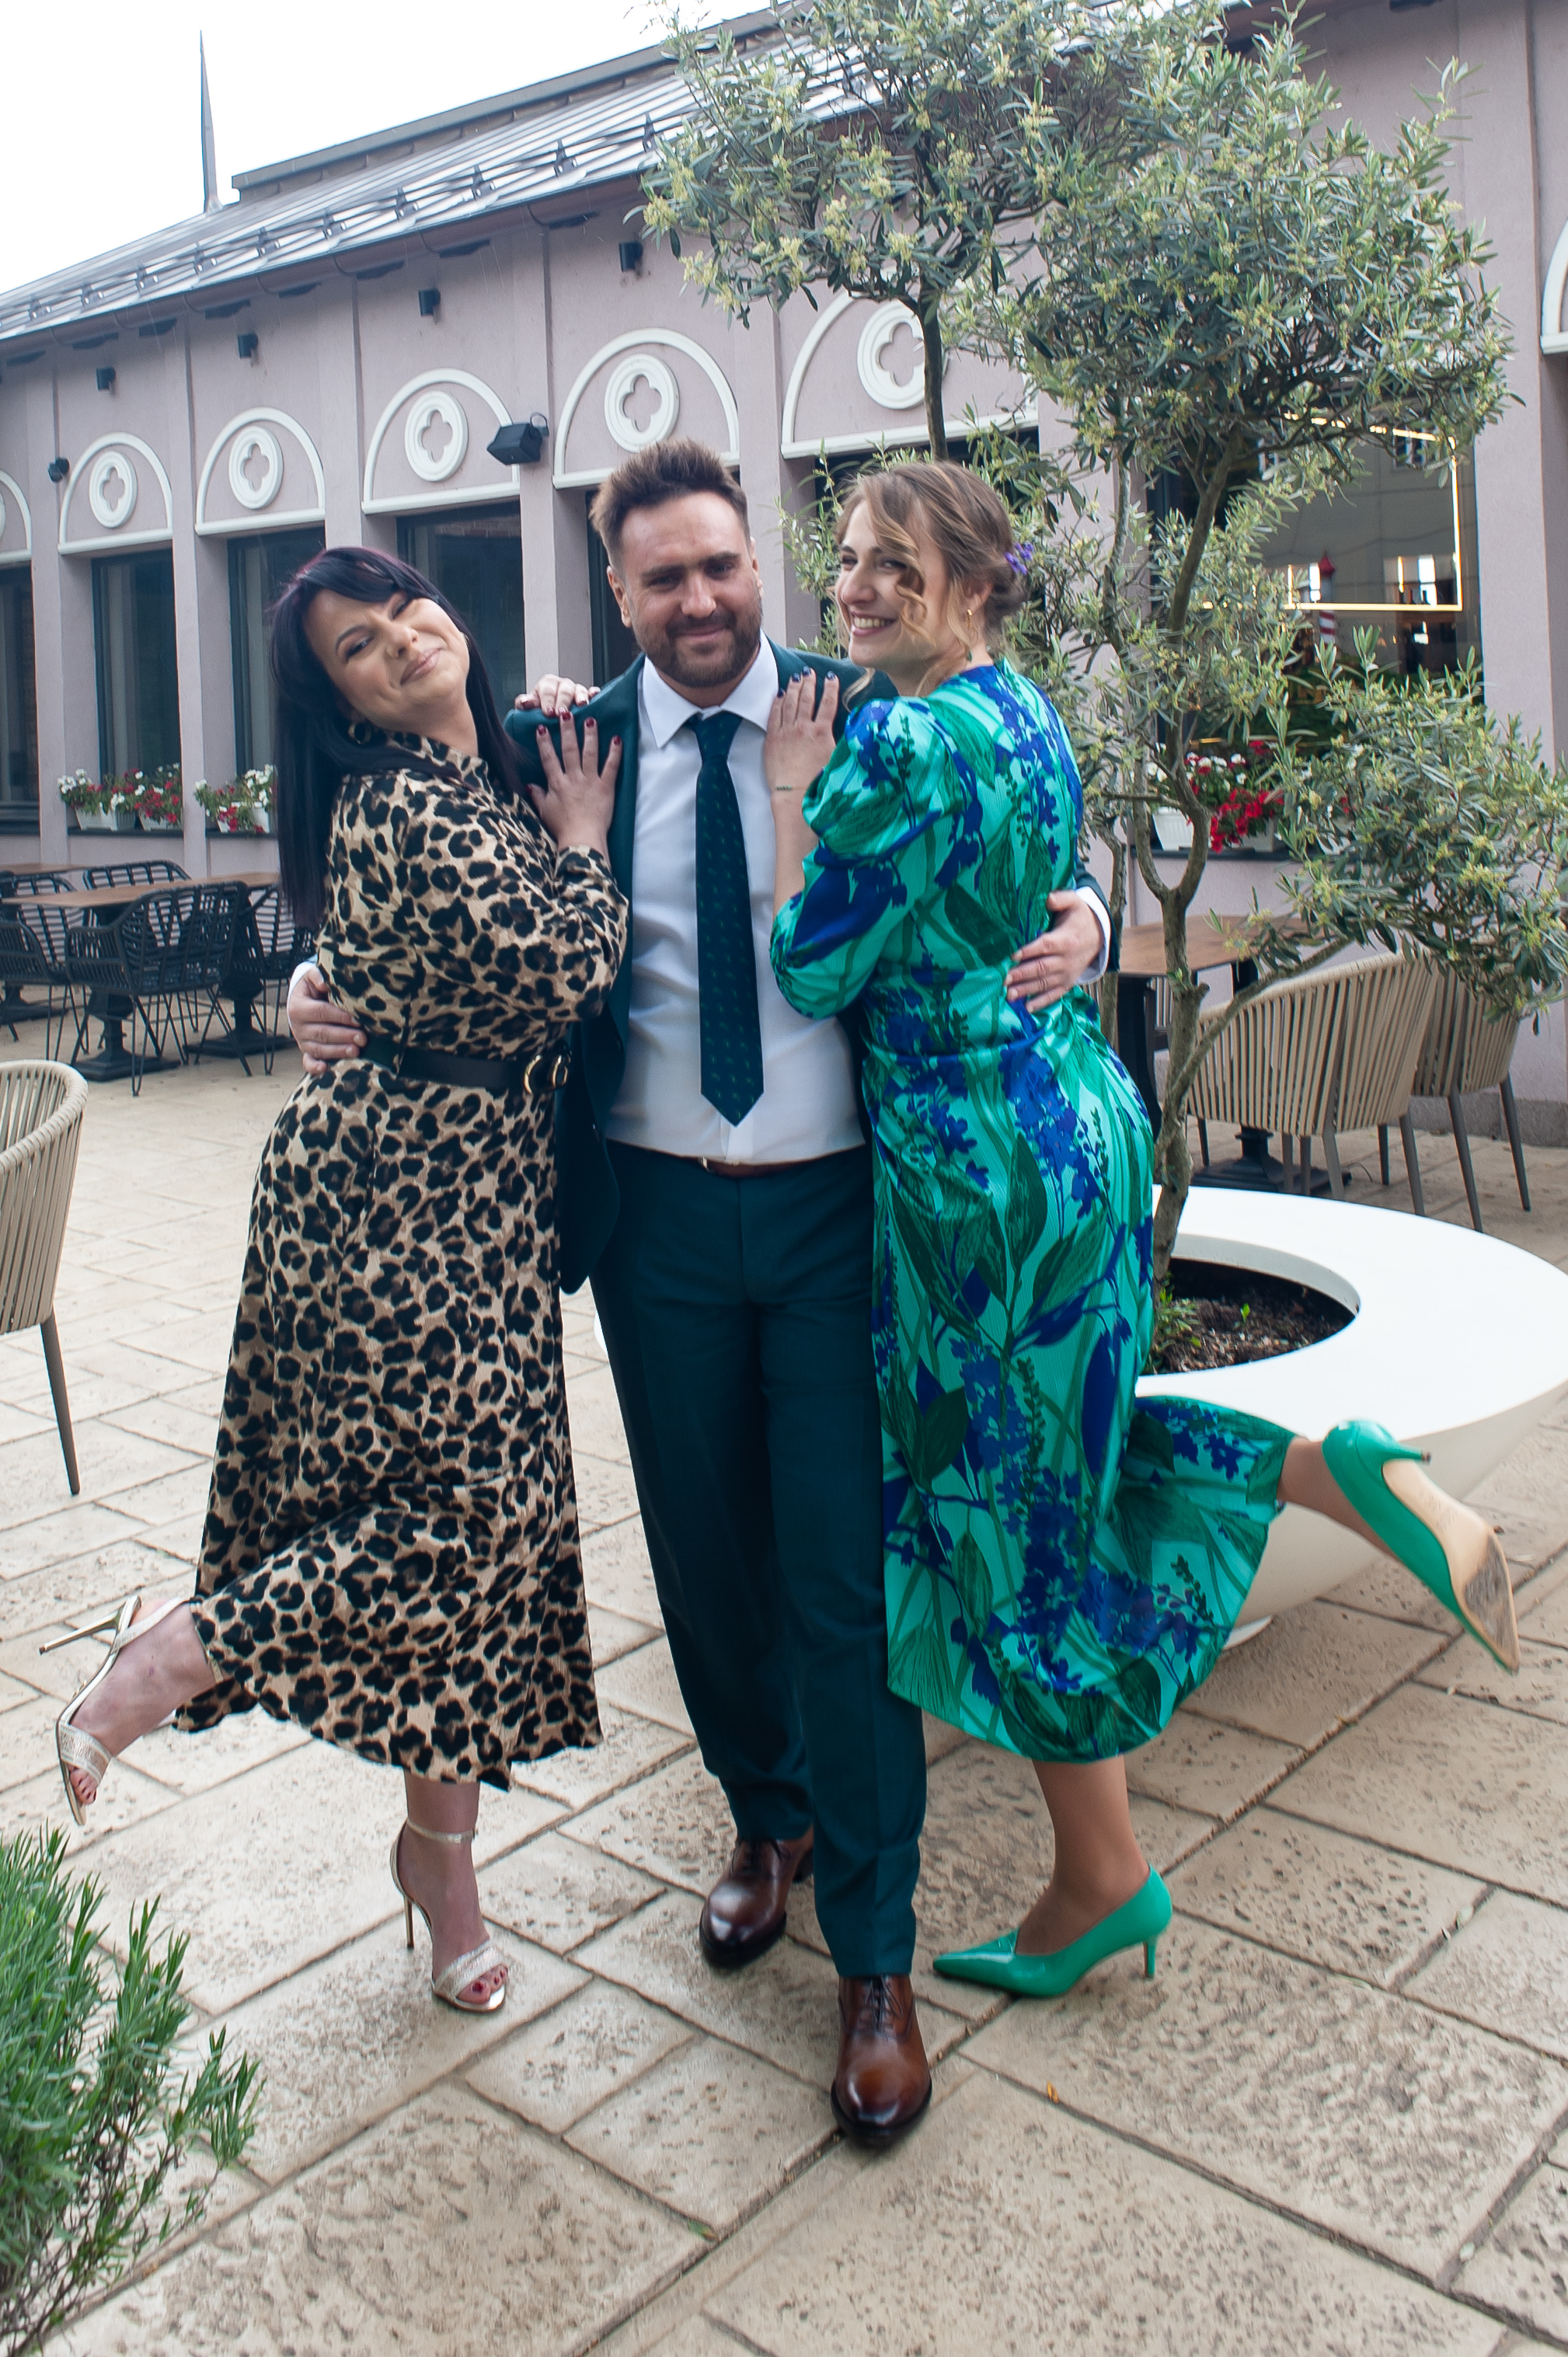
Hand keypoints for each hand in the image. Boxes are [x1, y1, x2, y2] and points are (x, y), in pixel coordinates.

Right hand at [287, 965, 364, 1074]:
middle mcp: (298, 1026)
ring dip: (338, 1052)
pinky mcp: (306, 1051)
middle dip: (343, 1036)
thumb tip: (324, 981)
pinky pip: (308, 1062)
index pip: (321, 1012)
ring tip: (356, 1051)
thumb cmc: (313, 988)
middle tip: (362, 1038)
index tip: (357, 1019)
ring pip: (319, 1049)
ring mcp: (302, 1041)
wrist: (302, 1000)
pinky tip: (326, 1069)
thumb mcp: (312, 977)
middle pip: (322, 1033)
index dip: (340, 1016)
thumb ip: (318, 976)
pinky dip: (315, 1067)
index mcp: (298, 1007)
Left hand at [515, 675, 593, 715]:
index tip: (548, 713)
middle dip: (563, 702)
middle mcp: (562, 686)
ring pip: (579, 690)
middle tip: (561, 714)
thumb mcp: (527, 709)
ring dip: (581, 697)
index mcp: (547, 685)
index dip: (548, 701)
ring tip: (582, 705)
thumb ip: (524, 704)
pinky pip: (592, 694)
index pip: (547, 690)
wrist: (548, 722)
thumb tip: (524, 702)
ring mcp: (576, 691)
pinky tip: (595, 696)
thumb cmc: (537, 714)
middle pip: (564, 690)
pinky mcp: (587, 698)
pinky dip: (594, 694)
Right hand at [532, 714, 620, 857]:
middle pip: (569, 749)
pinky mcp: (606, 788)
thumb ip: (538, 796)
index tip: (542, 727)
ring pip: (589, 753)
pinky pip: (611, 767)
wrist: (581, 839)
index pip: (548, 758)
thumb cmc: (563, 828)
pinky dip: (615, 753)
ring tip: (590, 719)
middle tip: (566, 712)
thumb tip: (529, 785)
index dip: (545, 742)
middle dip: (567, 729)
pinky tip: (616, 739)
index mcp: (557, 784)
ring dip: (590, 735)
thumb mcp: (545, 812)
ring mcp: (590, 781)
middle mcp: (573, 778)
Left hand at [764, 671, 838, 799]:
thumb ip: (840, 741)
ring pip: (790, 703)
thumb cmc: (818, 782)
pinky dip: (777, 702)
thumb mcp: (836, 759)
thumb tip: (850, 731)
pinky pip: (774, 714)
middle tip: (810, 672)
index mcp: (821, 732)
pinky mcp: (772, 739)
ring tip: (796, 677)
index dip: (831, 688)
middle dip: (810, 683)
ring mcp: (786, 732)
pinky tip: (780, 694)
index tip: (831, 677)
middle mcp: (803, 728)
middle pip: (807, 699)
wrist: (795, 795)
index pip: (828, 704)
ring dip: (794, 688)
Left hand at [1006, 893, 1103, 1011]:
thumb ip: (1061, 898)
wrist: (1098, 936)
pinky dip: (1041, 1003)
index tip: (1013, 955)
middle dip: (1022, 974)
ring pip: (1045, 983)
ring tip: (1009, 996)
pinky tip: (1027, 1009)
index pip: (1046, 946)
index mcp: (1066, 939)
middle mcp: (1067, 959)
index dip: (1030, 951)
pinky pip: (1054, 995)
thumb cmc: (1079, 917)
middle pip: (1042, 968)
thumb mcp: (1074, 902)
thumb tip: (1048, 899)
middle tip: (1004, 980)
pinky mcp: (1067, 983)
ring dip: (1027, 990)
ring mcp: (1067, 973)